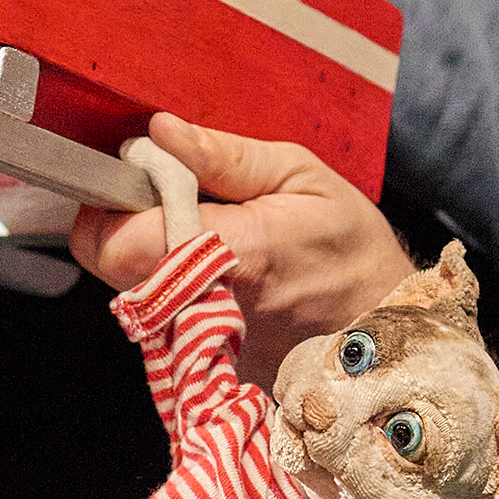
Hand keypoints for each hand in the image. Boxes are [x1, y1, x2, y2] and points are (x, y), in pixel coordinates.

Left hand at [72, 114, 411, 384]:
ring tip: (199, 234)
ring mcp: (206, 345)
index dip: (112, 200)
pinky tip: (211, 272)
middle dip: (122, 223)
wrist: (385, 326)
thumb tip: (160, 132)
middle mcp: (211, 308)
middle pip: (113, 266)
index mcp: (235, 252)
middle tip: (167, 199)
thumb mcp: (302, 177)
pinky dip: (169, 288)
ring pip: (131, 291)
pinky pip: (158, 317)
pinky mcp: (206, 366)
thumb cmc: (350, 246)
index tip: (139, 174)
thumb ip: (224, 156)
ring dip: (146, 255)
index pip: (122, 239)